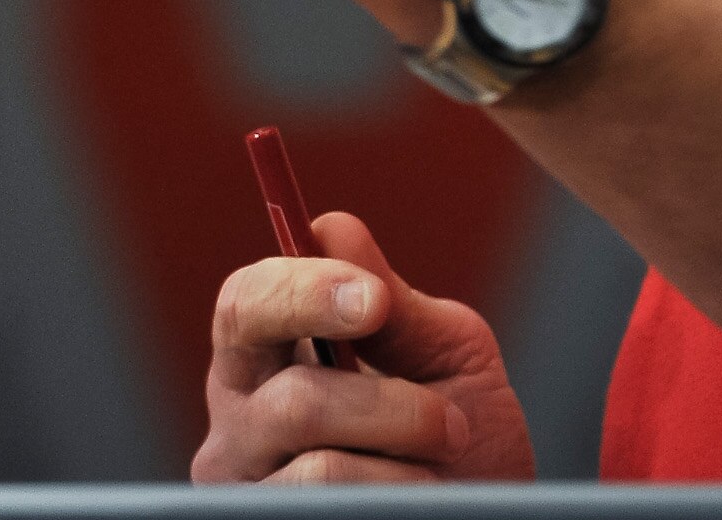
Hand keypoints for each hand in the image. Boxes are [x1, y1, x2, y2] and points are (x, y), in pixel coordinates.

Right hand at [193, 210, 535, 485]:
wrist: (482, 515)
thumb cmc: (462, 438)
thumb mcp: (445, 357)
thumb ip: (394, 303)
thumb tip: (332, 229)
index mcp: (266, 357)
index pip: (245, 304)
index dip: (302, 291)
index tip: (374, 300)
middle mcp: (239, 424)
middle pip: (276, 392)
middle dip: (375, 399)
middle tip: (445, 415)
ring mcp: (248, 491)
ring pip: (317, 453)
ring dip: (406, 447)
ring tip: (448, 455)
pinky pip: (330, 498)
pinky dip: (396, 492)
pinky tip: (417, 497)